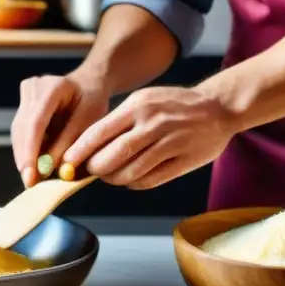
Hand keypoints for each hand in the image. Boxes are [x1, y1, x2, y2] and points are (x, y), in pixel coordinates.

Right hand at [11, 74, 110, 186]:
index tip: (30, 175)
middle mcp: (34, 87)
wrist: (89, 83)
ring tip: (32, 177)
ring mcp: (26, 94)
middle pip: (23, 128)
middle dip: (26, 158)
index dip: (30, 152)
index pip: (35, 123)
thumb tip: (50, 168)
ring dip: (25, 155)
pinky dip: (27, 148)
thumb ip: (68, 142)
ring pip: (19, 132)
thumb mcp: (88, 121)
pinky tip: (32, 164)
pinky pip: (21, 131)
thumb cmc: (92, 99)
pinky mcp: (23, 103)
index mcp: (53, 87)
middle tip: (30, 183)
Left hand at [62, 86, 236, 189]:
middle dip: (95, 169)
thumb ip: (118, 122)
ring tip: (110, 177)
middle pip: (112, 156)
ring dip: (114, 179)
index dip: (79, 152)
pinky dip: (134, 184)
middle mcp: (153, 123)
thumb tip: (86, 148)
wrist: (218, 107)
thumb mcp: (143, 100)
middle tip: (90, 171)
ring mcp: (171, 142)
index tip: (66, 163)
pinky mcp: (185, 160)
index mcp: (138, 105)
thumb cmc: (172, 106)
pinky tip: (131, 179)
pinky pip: (150, 180)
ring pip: (131, 172)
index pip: (98, 132)